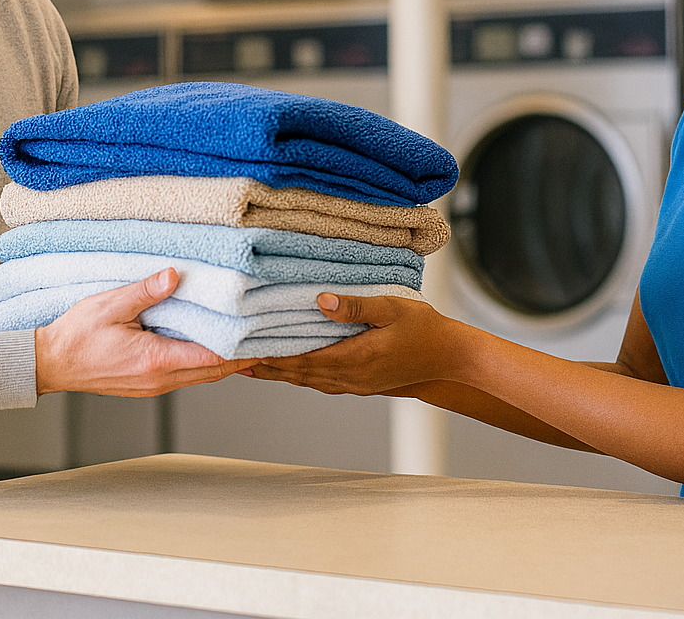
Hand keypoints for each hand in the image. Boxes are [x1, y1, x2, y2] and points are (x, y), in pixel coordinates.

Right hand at [34, 268, 255, 395]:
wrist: (50, 364)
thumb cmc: (75, 336)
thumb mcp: (110, 305)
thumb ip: (145, 291)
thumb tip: (174, 276)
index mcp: (154, 360)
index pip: (211, 359)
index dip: (241, 350)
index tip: (263, 339)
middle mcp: (159, 379)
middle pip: (214, 373)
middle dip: (242, 358)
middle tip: (266, 340)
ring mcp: (153, 386)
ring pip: (201, 377)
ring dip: (225, 363)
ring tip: (246, 342)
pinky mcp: (147, 385)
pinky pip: (186, 377)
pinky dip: (204, 365)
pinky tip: (210, 349)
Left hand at [245, 293, 469, 394]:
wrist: (449, 358)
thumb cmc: (424, 329)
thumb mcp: (391, 308)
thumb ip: (355, 306)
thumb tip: (321, 301)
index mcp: (354, 359)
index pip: (301, 360)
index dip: (270, 357)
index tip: (243, 351)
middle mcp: (349, 377)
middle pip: (297, 374)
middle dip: (265, 367)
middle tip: (234, 361)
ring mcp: (355, 384)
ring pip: (307, 380)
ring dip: (279, 373)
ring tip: (251, 366)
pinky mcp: (360, 384)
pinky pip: (321, 381)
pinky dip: (299, 376)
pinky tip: (289, 369)